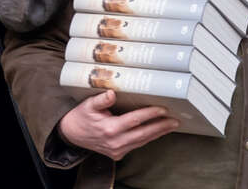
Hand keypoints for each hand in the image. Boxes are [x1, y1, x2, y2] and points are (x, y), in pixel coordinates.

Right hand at [57, 90, 179, 159]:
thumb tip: (112, 93)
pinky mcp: (118, 154)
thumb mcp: (88, 104)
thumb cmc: (81, 116)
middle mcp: (115, 142)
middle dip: (160, 127)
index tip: (162, 109)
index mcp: (109, 129)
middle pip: (143, 134)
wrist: (72, 135)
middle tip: (175, 120)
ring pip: (142, 141)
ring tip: (170, 126)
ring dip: (157, 133)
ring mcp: (117, 150)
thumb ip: (101, 99)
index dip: (150, 114)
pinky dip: (148, 138)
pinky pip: (136, 145)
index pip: (135, 120)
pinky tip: (156, 132)